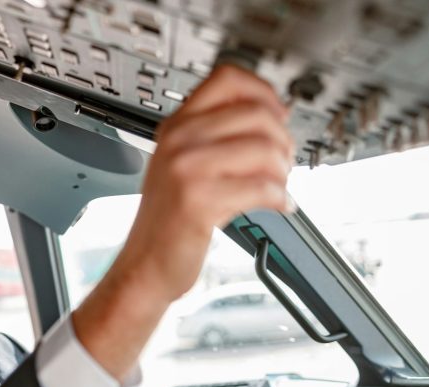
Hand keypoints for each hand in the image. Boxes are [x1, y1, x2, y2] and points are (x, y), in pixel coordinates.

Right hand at [72, 65, 294, 383]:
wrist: (145, 266)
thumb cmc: (169, 222)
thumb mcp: (182, 166)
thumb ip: (216, 137)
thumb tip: (273, 117)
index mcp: (176, 126)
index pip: (228, 79)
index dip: (264, 92)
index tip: (278, 114)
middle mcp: (179, 141)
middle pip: (257, 113)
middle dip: (283, 139)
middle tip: (284, 162)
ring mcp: (186, 169)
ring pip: (265, 149)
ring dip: (284, 172)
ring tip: (278, 188)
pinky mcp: (199, 201)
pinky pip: (262, 187)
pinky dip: (280, 199)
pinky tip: (278, 206)